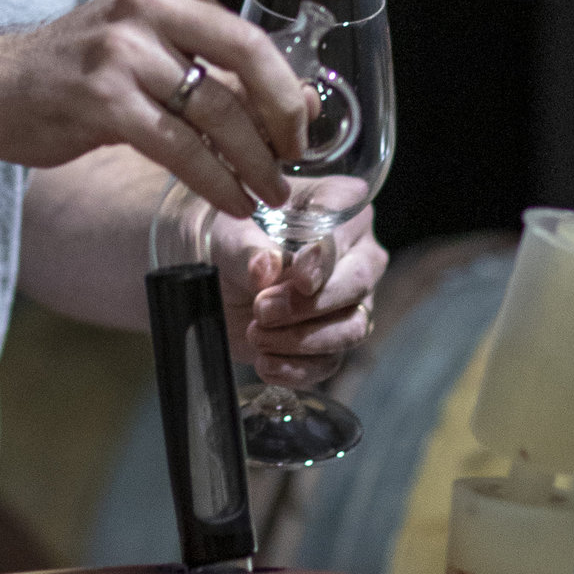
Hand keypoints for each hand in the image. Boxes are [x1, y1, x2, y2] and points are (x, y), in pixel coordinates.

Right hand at [0, 0, 351, 221]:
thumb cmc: (82, 69)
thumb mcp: (147, 39)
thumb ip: (217, 60)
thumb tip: (306, 102)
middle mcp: (148, 2)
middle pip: (250, 46)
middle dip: (288, 107)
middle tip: (300, 146)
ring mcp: (123, 51)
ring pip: (220, 108)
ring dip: (258, 161)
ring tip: (274, 190)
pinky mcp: (104, 102)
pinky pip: (183, 148)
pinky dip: (219, 181)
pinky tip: (235, 200)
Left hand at [209, 204, 387, 384]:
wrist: (215, 273)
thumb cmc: (231, 237)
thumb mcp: (230, 235)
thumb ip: (250, 249)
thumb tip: (267, 268)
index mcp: (340, 206)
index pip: (345, 230)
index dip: (324, 257)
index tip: (298, 278)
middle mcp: (358, 252)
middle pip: (357, 283)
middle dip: (308, 304)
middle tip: (262, 309)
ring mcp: (352, 299)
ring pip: (351, 328)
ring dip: (301, 339)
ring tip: (256, 333)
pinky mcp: (334, 338)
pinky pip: (330, 361)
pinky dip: (296, 367)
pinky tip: (265, 362)